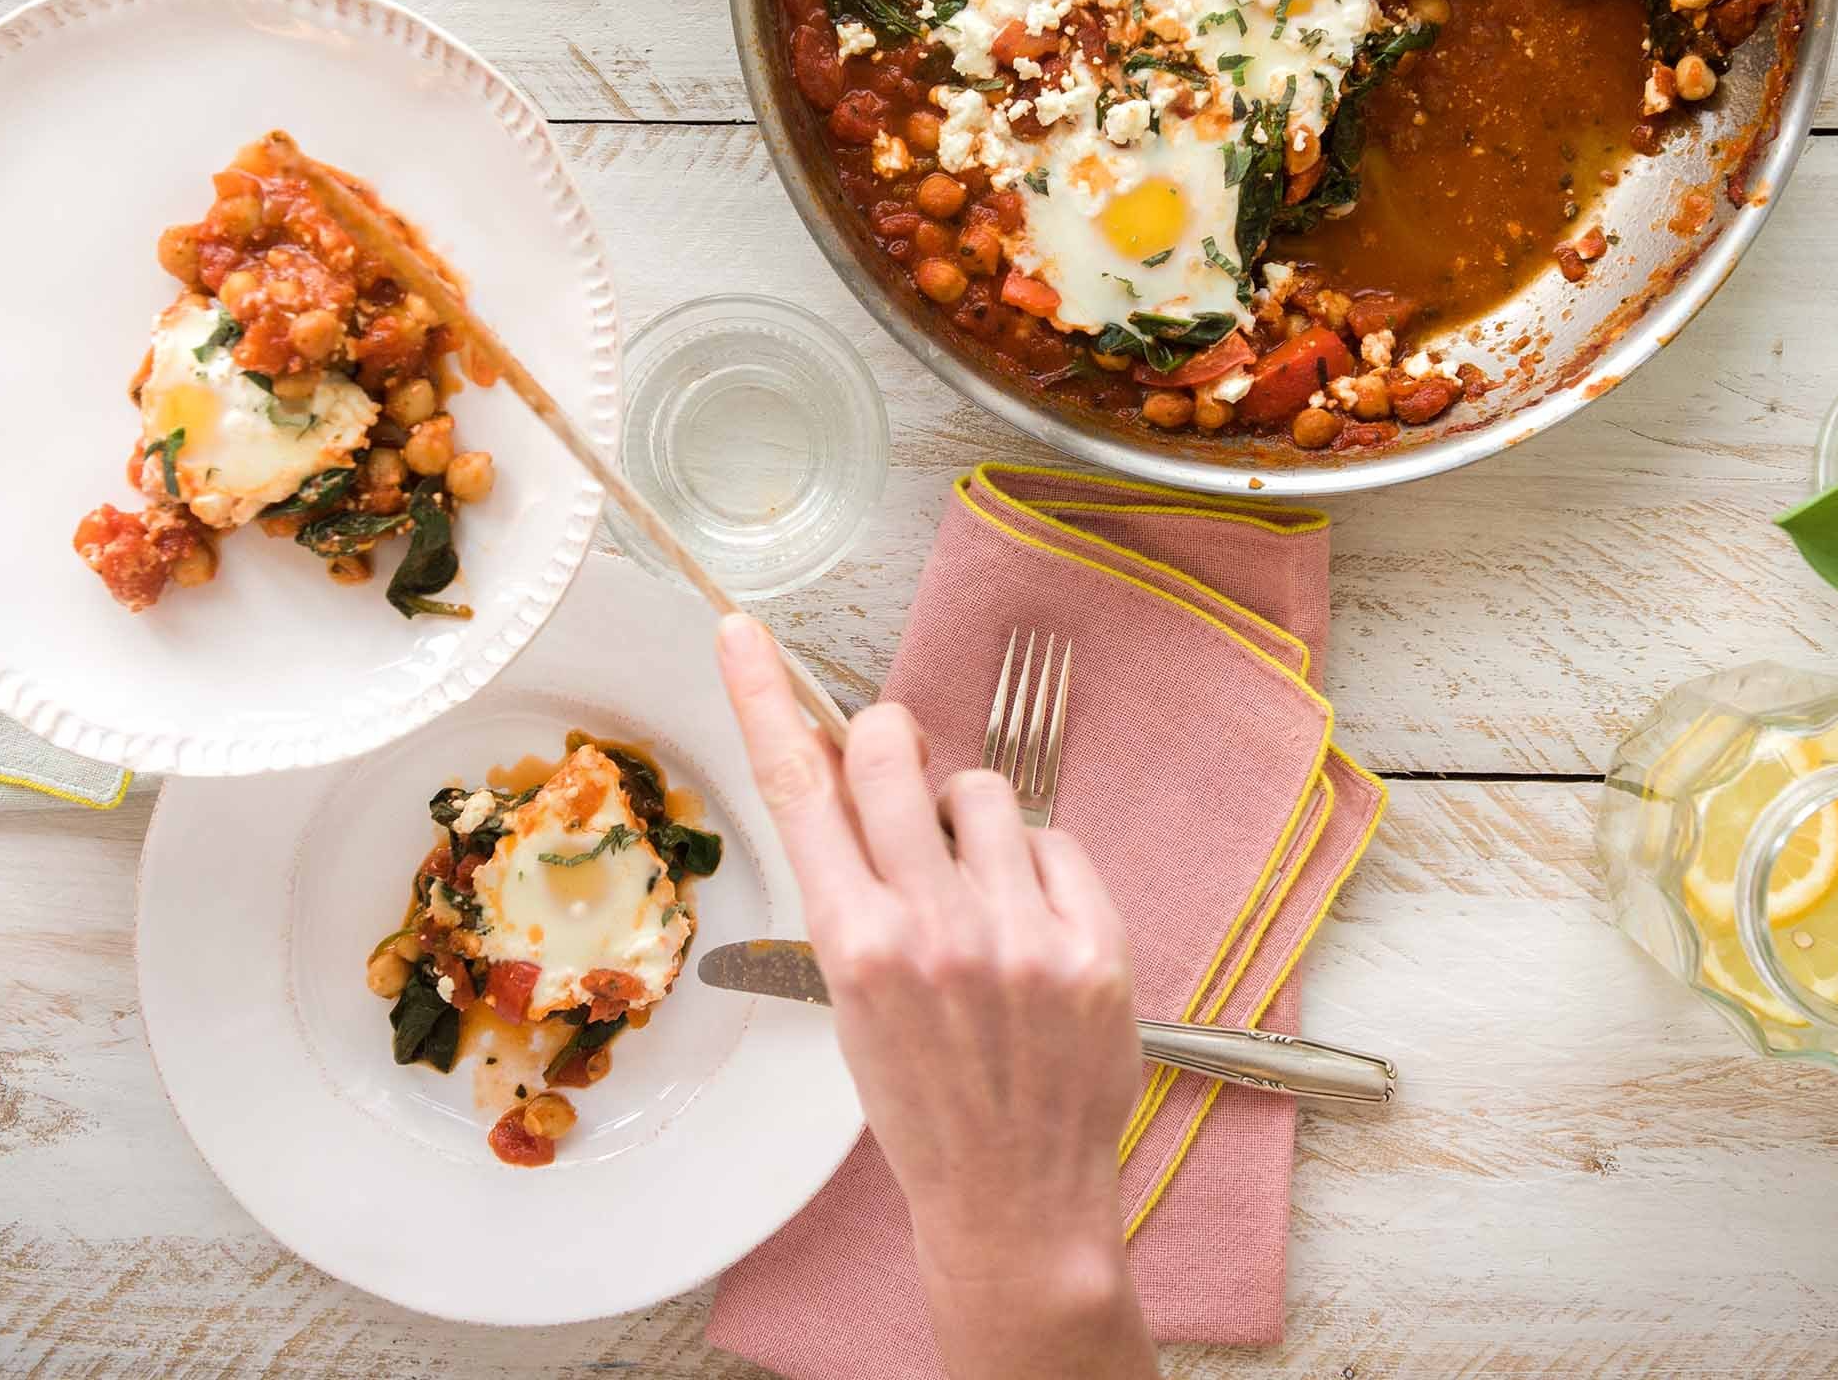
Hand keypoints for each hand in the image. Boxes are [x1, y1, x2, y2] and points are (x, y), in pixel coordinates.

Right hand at [716, 617, 1156, 1379]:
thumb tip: (851, 782)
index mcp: (855, 945)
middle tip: (897, 773)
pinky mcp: (1095, 946)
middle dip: (890, 743)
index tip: (742, 633)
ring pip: (984, 790)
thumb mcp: (852, 1000)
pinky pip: (1055, 844)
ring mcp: (1021, 935)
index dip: (765, 698)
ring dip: (970, 819)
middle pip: (895, 752)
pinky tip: (1029, 932)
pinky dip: (1037, 871)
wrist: (1014, 1204)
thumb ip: (853, 891)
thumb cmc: (924, 1103)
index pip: (798, 791)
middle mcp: (934, 930)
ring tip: (975, 893)